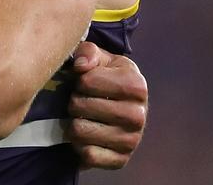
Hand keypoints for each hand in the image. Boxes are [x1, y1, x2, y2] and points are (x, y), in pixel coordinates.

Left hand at [66, 41, 147, 169]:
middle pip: (80, 106)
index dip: (78, 80)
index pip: (87, 81)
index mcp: (137, 85)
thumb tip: (81, 66)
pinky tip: (87, 136)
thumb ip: (88, 51)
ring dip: (73, 123)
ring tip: (82, 117)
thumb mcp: (99, 59)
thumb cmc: (104, 78)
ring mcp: (132, 141)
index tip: (85, 82)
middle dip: (74, 102)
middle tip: (81, 101)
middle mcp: (139, 115)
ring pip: (80, 131)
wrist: (116, 108)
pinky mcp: (121, 161)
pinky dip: (79, 145)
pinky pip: (87, 154)